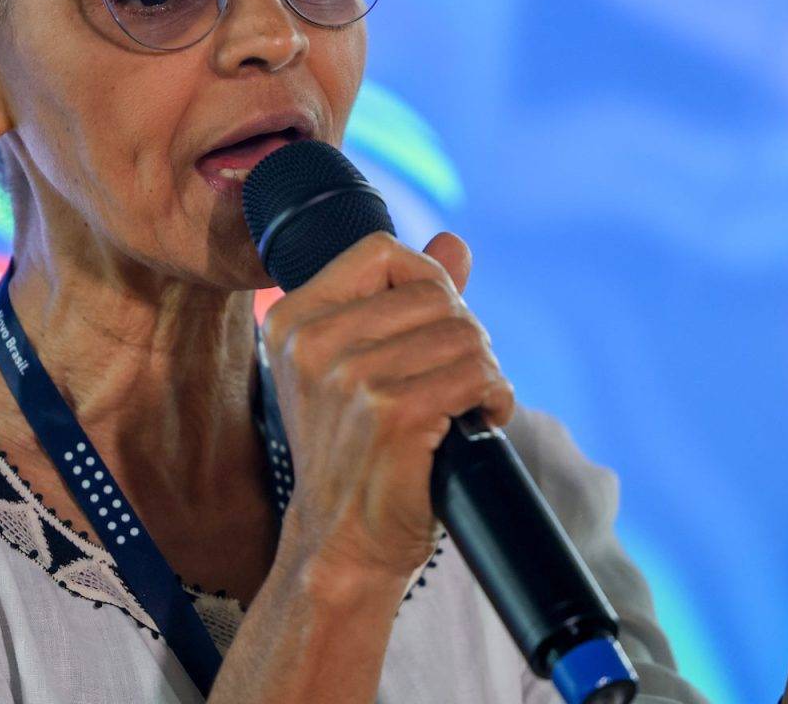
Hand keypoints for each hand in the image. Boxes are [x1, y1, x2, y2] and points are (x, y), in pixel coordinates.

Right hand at [259, 230, 514, 581]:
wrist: (340, 544)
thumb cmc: (354, 454)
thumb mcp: (357, 367)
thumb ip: (401, 299)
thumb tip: (455, 243)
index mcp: (293, 320)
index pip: (380, 251)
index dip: (427, 280)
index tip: (435, 326)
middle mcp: (313, 343)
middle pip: (433, 293)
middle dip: (463, 333)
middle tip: (456, 379)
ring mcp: (350, 379)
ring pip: (463, 334)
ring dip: (482, 371)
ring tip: (464, 405)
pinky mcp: (392, 415)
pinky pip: (476, 375)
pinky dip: (494, 398)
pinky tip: (477, 422)